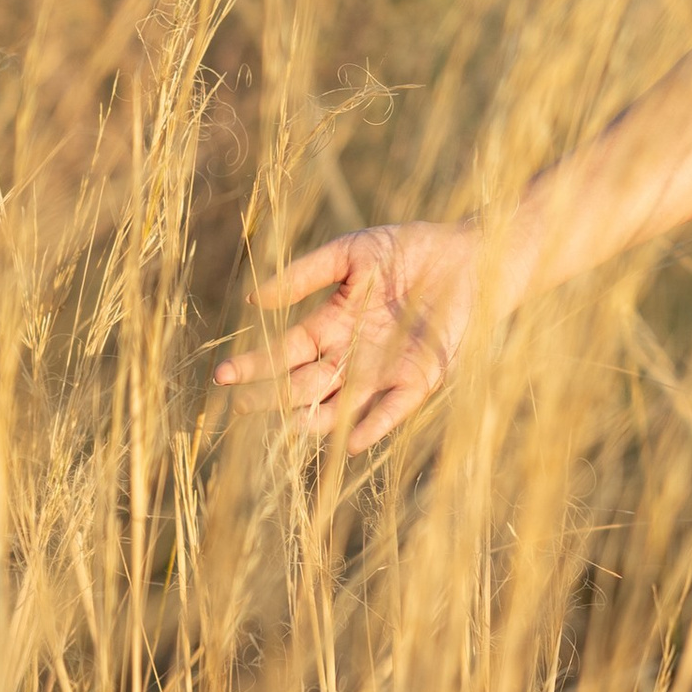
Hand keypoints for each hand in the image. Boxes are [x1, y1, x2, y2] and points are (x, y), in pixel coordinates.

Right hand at [214, 220, 484, 453]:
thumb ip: (305, 276)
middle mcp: (353, 355)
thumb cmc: (410, 250)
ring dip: (315, 417)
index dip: (254, 365)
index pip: (285, 352)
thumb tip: (254, 302)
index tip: (223, 377)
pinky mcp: (422, 376)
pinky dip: (373, 423)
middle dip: (271, 397)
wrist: (468, 254)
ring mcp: (385, 370)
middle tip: (240, 406)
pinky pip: (394, 407)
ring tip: (288, 425)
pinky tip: (351, 441)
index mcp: (333, 326)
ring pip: (340, 403)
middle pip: (304, 384)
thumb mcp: (351, 254)